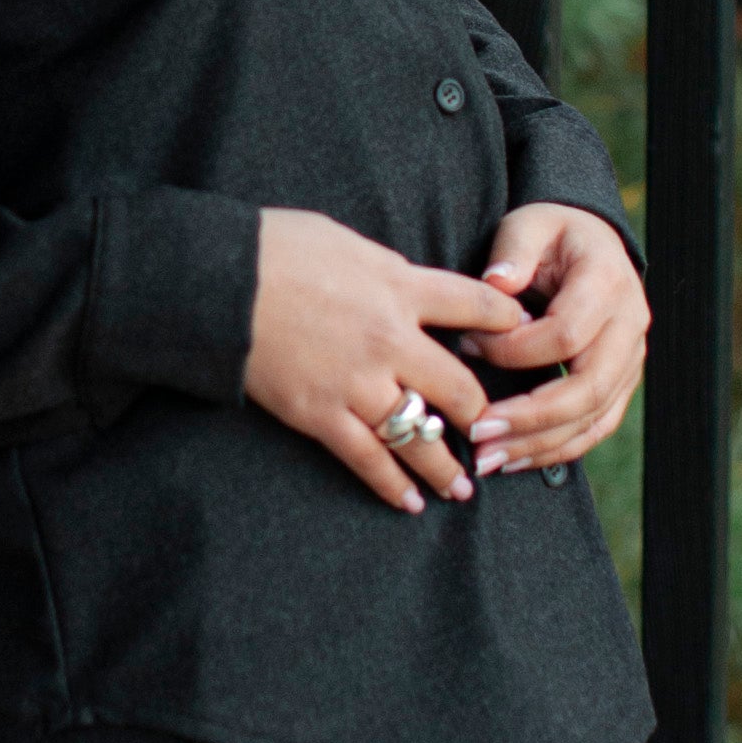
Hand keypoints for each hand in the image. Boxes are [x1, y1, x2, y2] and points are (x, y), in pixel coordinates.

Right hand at [246, 210, 513, 514]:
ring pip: (421, 434)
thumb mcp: (346, 240)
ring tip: (464, 488)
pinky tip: (411, 502)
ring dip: (447, 465)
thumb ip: (385, 268)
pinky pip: (368, 459)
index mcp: (400, 286)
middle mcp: (391, 339)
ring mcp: (357, 382)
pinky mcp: (320, 413)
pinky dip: (392, 485)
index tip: (524, 336)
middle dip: (484, 414)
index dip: (508, 322)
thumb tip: (405, 282)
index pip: (478, 305)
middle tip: (497, 431)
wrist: (218, 279)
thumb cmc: (274, 245)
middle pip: (461, 386)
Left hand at [456, 200, 648, 475]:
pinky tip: (516, 458)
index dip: (513, 349)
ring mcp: (631, 359)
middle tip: (477, 434)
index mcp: (608, 282)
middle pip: (587, 387)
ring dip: (539, 444)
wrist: (591, 244)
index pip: (566, 333)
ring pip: (593, 417)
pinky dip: (557, 448)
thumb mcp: (529, 224)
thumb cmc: (551, 235)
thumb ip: (513, 251)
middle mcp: (630, 325)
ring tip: (489, 459)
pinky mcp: (622, 383)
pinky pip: (597, 426)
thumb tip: (497, 285)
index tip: (466, 346)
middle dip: (529, 417)